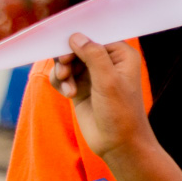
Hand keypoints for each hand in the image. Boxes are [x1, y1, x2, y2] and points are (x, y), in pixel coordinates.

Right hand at [51, 35, 151, 159]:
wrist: (117, 144)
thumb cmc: (120, 113)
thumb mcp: (108, 81)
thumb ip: (93, 55)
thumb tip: (75, 36)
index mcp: (121, 54)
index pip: (94, 36)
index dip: (78, 41)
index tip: (65, 53)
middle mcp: (107, 61)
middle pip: (77, 47)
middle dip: (67, 58)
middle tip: (64, 70)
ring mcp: (92, 74)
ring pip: (67, 61)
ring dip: (63, 72)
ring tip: (68, 87)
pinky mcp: (80, 87)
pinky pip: (62, 76)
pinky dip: (61, 82)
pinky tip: (68, 94)